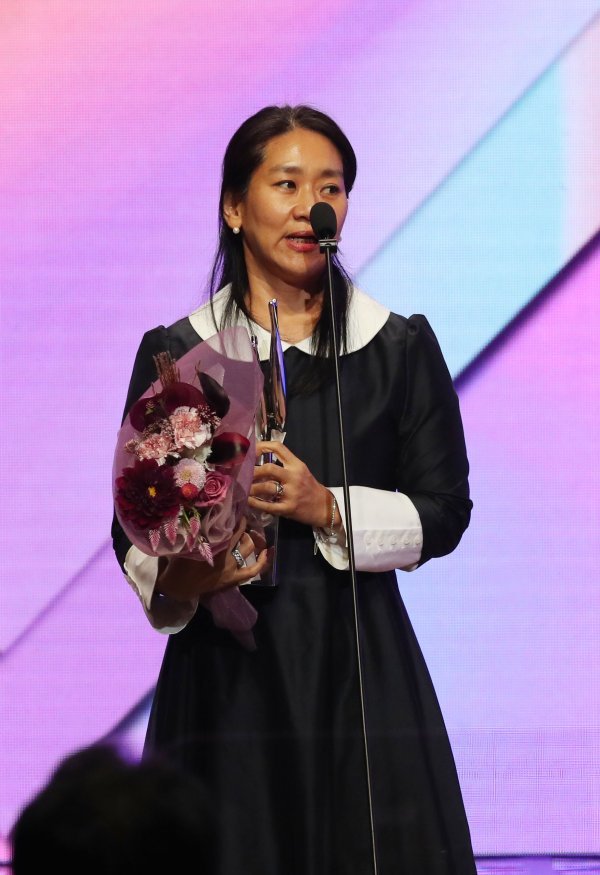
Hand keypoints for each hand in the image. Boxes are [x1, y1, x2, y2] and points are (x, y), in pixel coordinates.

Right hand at [155, 517, 270, 601]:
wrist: (179, 587)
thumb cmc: (178, 564)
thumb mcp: (187, 544)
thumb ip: (198, 532)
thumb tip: (205, 515)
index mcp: (214, 546)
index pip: (230, 527)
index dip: (235, 517)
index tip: (235, 509)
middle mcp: (225, 555)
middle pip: (241, 535)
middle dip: (242, 526)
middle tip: (239, 520)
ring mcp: (232, 568)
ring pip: (248, 548)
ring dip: (248, 539)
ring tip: (245, 534)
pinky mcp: (234, 578)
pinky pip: (253, 570)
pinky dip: (262, 561)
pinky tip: (267, 551)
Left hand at [249, 441, 332, 528]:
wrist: (324, 507)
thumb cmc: (310, 488)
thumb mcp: (301, 471)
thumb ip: (284, 464)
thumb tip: (259, 459)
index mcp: (297, 465)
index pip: (279, 448)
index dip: (262, 446)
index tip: (251, 451)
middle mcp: (294, 477)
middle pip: (269, 468)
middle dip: (253, 471)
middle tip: (244, 474)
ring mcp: (291, 493)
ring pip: (266, 487)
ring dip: (252, 488)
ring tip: (245, 488)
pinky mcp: (288, 508)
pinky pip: (268, 506)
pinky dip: (255, 503)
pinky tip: (249, 501)